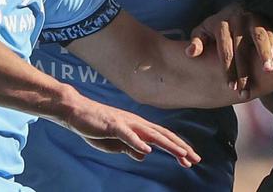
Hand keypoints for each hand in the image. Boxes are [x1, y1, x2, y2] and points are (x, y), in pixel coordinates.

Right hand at [61, 92, 200, 166]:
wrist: (77, 112)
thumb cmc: (95, 126)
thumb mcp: (115, 143)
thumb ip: (130, 148)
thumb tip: (145, 155)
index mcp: (138, 128)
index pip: (163, 138)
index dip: (177, 148)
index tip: (190, 160)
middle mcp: (136, 123)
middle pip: (163, 135)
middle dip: (180, 147)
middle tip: (196, 159)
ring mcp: (125, 123)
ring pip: (151, 135)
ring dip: (168, 145)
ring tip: (182, 154)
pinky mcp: (112, 125)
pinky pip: (127, 135)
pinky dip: (138, 142)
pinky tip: (148, 151)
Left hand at [186, 3, 272, 98]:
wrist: (233, 8)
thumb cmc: (214, 28)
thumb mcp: (202, 32)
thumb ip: (197, 42)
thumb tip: (191, 53)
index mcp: (220, 23)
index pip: (224, 49)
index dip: (228, 69)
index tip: (231, 87)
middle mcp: (237, 19)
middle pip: (242, 48)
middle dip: (244, 71)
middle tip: (245, 92)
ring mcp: (252, 18)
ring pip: (259, 38)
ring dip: (264, 55)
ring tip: (268, 71)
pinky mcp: (265, 21)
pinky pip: (270, 35)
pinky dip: (272, 48)